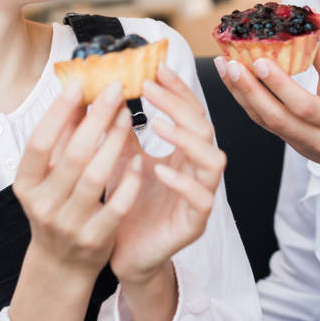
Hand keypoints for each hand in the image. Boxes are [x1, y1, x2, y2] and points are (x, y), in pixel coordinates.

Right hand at [13, 81, 143, 276]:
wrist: (62, 264)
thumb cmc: (57, 206)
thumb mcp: (49, 176)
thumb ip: (62, 137)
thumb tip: (77, 91)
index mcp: (26, 185)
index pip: (39, 143)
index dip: (57, 113)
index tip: (79, 85)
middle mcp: (43, 205)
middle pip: (72, 155)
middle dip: (96, 119)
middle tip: (114, 91)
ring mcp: (69, 224)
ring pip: (96, 177)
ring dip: (114, 142)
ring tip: (128, 116)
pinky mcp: (95, 239)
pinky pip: (117, 205)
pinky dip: (129, 181)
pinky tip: (139, 159)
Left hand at [109, 65, 226, 283]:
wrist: (122, 252)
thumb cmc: (125, 203)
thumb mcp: (118, 158)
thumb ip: (118, 129)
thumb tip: (106, 90)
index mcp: (183, 152)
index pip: (190, 111)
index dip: (176, 89)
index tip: (157, 68)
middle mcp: (197, 170)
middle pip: (204, 128)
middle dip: (179, 105)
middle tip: (150, 88)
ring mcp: (200, 197)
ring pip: (213, 160)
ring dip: (188, 139)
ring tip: (159, 125)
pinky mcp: (194, 224)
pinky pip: (201, 200)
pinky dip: (183, 183)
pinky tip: (160, 171)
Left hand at [216, 35, 319, 221]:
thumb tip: (309, 24)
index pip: (304, 105)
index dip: (280, 85)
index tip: (260, 61)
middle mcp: (317, 138)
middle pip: (276, 117)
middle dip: (249, 89)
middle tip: (230, 63)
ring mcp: (298, 144)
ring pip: (263, 120)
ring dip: (240, 92)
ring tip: (224, 66)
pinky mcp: (285, 143)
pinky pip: (261, 122)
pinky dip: (245, 99)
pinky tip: (232, 81)